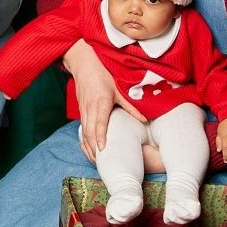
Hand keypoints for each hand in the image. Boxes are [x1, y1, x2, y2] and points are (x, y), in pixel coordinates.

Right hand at [63, 42, 144, 163]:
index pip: (99, 122)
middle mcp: (90, 107)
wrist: (83, 64)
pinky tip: (89, 150)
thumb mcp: (118, 88)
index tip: (103, 148)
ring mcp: (84, 110)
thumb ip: (130, 106)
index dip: (101, 136)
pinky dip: (85, 141)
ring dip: (89, 147)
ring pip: (84, 132)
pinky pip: (82, 129)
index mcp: (101, 101)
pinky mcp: (81, 111)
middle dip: (94, 148)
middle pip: (89, 131)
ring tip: (97, 161)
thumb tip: (144, 120)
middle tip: (102, 162)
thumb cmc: (102, 74)